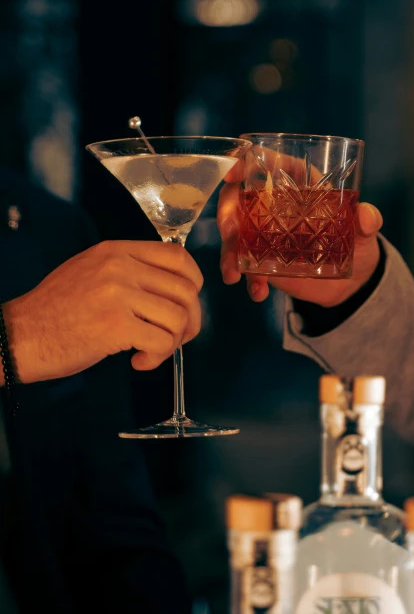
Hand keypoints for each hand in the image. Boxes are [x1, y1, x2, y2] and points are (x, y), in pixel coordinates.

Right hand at [2, 241, 202, 383]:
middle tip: (175, 337)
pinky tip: (138, 361)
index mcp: (116, 251)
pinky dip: (157, 358)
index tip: (188, 300)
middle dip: (190, 320)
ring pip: (178, 317)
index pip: (176, 256)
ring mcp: (118, 295)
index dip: (194, 281)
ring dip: (173, 342)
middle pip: (185, 290)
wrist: (19, 336)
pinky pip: (162, 342)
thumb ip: (129, 270)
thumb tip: (171, 285)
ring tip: (151, 350)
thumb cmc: (54, 311)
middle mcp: (120, 267)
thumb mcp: (90, 271)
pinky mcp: (115, 326)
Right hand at [217, 174, 382, 307]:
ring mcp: (264, 233)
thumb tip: (367, 216)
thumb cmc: (357, 242)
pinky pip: (246, 266)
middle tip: (230, 236)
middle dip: (226, 214)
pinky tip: (259, 292)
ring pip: (234, 235)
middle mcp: (273, 204)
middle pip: (237, 198)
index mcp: (296, 181)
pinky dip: (248, 280)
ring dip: (228, 253)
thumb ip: (367, 220)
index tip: (232, 174)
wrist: (353, 282)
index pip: (263, 162)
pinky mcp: (263, 260)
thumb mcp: (364, 231)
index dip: (242, 162)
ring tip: (233, 275)